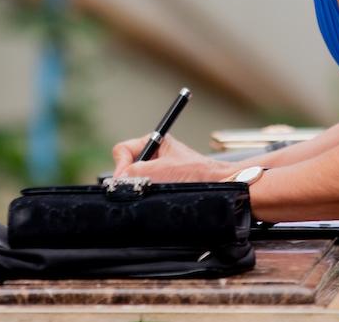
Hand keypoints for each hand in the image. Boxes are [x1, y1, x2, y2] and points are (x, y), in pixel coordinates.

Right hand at [111, 134, 229, 182]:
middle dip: (130, 178)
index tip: (124, 180)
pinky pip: (144, 188)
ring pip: (135, 179)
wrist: (219, 184)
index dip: (120, 165)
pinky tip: (156, 196)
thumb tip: (119, 179)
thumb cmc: (196, 172)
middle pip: (127, 165)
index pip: (123, 150)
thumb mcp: (164, 170)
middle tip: (137, 189)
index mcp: (154, 142)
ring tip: (154, 191)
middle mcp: (153, 154)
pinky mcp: (161, 183)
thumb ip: (138, 171)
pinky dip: (146, 193)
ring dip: (141, 186)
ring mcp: (157, 169)